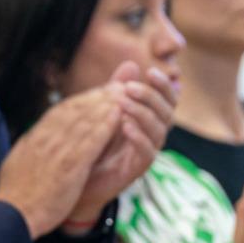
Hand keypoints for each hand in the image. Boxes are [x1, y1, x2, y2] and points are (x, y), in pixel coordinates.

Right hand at [0, 84, 121, 237]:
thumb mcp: (16, 164)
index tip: (95, 94)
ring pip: (84, 120)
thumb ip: (28, 149)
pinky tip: (118, 117)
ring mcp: (57, 151)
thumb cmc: (15, 197)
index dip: (80, 101)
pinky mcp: (70, 165)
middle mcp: (45, 139)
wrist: (13, 215)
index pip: (59, 112)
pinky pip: (91, 140)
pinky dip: (105, 126)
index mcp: (33, 139)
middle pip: (74, 110)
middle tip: (115, 86)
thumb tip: (31, 139)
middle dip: (96, 96)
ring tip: (122, 95)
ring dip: (105, 105)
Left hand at [69, 63, 175, 222]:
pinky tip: (125, 126)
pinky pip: (147, 153)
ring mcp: (146, 153)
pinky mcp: (137, 169)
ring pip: (159, 131)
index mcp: (148, 119)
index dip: (163, 85)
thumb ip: (117, 89)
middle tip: (131, 87)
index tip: (150, 71)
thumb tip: (131, 64)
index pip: (167, 99)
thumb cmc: (93, 142)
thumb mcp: (104, 111)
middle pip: (167, 113)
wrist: (77, 178)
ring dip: (143, 114)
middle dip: (151, 96)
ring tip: (124, 103)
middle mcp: (152, 135)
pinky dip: (139, 137)